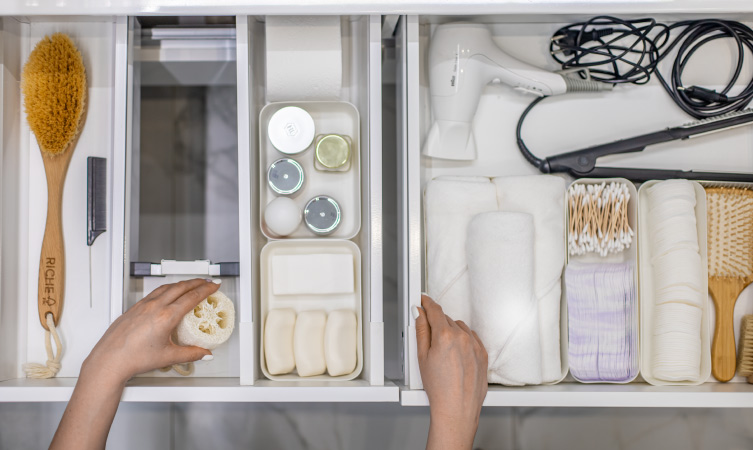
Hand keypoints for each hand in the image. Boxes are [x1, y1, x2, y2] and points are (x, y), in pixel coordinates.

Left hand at [81, 278, 218, 384]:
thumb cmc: (133, 358)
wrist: (110, 360)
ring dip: (182, 283)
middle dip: (197, 282)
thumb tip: (204, 354)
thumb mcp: (168, 357)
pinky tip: (168, 292)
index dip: (206, 290)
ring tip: (190, 284)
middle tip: (206, 282)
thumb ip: (191, 354)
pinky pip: (155, 292)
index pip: (191, 298)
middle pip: (181, 287)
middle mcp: (154, 307)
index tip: (213, 286)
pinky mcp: (134, 307)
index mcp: (166, 317)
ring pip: (167, 287)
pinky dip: (167, 288)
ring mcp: (143, 305)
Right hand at [415, 294, 487, 449]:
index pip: (434, 310)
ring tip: (443, 351)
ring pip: (459, 327)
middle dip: (436, 323)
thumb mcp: (422, 357)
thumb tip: (419, 314)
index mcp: (445, 335)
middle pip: (446, 318)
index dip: (426, 302)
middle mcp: (462, 337)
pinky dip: (463, 340)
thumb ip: (421, 331)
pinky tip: (455, 354)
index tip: (423, 299)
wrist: (457, 409)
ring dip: (450, 331)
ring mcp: (474, 345)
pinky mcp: (483, 353)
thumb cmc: (439, 388)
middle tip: (428, 337)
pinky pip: (471, 337)